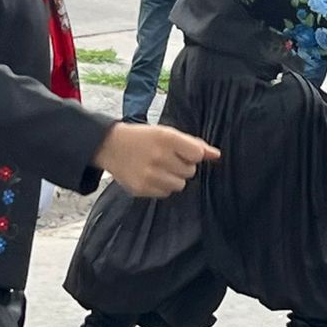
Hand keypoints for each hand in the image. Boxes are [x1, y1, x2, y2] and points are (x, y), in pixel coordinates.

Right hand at [93, 122, 219, 197]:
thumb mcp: (167, 133)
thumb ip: (193, 144)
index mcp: (166, 138)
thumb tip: (216, 155)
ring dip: (173, 178)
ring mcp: (149, 174)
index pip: (197, 154)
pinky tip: (151, 176)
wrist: (110, 146)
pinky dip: (162, 186)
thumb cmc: (144, 138)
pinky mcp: (141, 188)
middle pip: (190, 171)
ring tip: (159, 168)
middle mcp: (158, 157)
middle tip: (167, 159)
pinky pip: (165, 193)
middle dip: (182, 166)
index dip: (192, 155)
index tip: (183, 152)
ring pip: (180, 185)